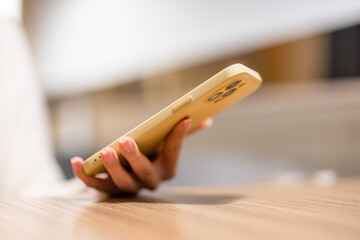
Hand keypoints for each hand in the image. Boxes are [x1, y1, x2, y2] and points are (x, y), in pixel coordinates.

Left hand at [71, 118, 211, 195]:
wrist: (129, 180)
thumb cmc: (151, 157)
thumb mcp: (166, 146)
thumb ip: (181, 134)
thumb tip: (206, 120)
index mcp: (166, 168)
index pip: (173, 152)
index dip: (179, 136)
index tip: (183, 118)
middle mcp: (149, 181)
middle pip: (144, 173)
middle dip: (135, 158)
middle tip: (126, 140)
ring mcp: (129, 187)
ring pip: (121, 183)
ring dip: (112, 168)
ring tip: (106, 151)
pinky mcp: (108, 190)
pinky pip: (96, 186)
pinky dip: (85, 175)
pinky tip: (77, 161)